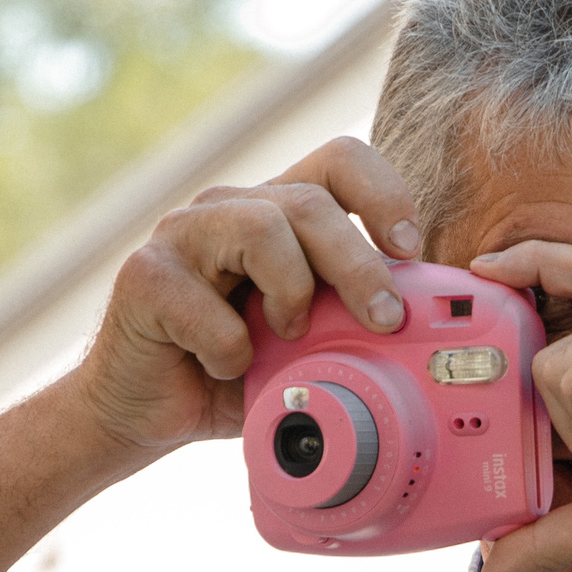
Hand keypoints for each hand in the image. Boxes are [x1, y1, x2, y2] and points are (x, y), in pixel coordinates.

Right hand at [76, 138, 423, 451]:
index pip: (340, 160)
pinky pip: (208, 306)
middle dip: (359, 265)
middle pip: (310, 201)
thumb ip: (354, 319)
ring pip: (263, 230)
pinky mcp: (144, 275)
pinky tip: (224, 369)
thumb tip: (427, 324)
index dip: (385, 193)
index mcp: (277, 211)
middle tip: (384, 319)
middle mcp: (229, 208)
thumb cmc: (236, 373)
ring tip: (287, 336)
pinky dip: (230, 351)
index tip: (410, 249)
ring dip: (293, 294)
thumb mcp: (311, 342)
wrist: (145, 411)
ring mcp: (182, 235)